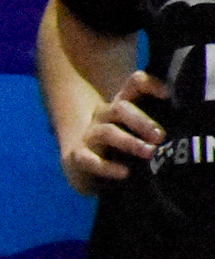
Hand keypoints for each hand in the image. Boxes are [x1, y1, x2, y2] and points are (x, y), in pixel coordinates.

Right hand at [62, 71, 167, 192]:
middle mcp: (103, 116)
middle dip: (141, 121)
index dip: (150, 85)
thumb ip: (156, 128)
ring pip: (107, 132)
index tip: (168, 95)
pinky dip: (107, 167)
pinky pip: (89, 159)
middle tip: (160, 136)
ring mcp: (89, 135)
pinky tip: (125, 173)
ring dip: (129, 142)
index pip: (134, 85)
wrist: (86, 171)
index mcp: (121, 106)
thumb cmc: (120, 150)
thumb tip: (180, 128)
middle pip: (120, 108)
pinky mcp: (78, 156)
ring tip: (149, 153)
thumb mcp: (140, 134)